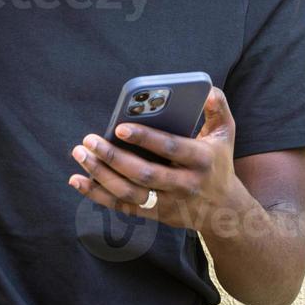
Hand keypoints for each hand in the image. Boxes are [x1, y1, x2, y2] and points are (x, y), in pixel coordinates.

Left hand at [69, 86, 256, 234]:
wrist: (224, 210)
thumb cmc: (219, 163)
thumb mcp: (226, 134)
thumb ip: (218, 108)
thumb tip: (207, 90)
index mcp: (201, 160)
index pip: (170, 148)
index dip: (145, 138)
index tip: (120, 127)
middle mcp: (185, 184)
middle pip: (144, 173)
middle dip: (113, 157)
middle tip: (89, 140)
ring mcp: (169, 202)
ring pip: (129, 192)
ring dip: (101, 175)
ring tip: (80, 154)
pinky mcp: (156, 214)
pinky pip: (122, 206)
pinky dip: (98, 195)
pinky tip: (78, 180)